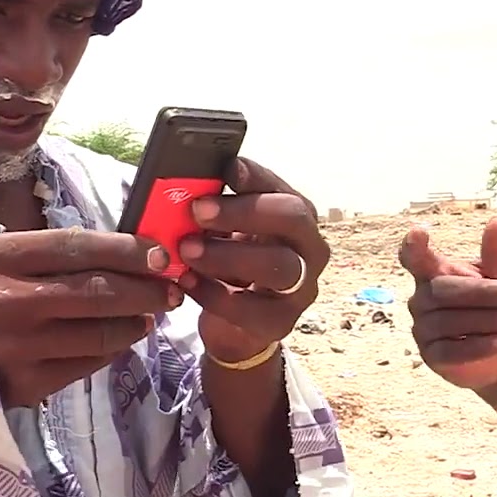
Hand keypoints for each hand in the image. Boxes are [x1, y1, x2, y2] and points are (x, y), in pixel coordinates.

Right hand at [0, 228, 180, 407]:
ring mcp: (17, 347)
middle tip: (171, 288)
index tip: (160, 253)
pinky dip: (112, 350)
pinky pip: (88, 364)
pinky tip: (120, 339)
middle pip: (97, 291)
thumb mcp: (1, 261)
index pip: (78, 247)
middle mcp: (6, 300)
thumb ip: (54, 254)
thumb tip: (127, 251)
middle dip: (145, 288)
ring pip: (100, 332)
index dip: (126, 250)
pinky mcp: (26, 384)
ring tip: (149, 315)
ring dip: (136, 322)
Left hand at [176, 158, 330, 362]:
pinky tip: (186, 281)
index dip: (256, 176)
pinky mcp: (281, 323)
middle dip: (244, 210)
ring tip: (187, 249)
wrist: (235, 326)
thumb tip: (190, 181)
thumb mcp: (228, 231)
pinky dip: (213, 293)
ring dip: (227, 254)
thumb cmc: (232, 264)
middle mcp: (310, 249)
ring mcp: (302, 289)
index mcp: (298, 217)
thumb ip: (218, 206)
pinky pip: (250, 308)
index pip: (284, 186)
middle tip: (198, 210)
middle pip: (293, 218)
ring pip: (278, 265)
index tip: (226, 169)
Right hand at [400, 216, 496, 389]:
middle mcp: (421, 299)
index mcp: (432, 273)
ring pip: (451, 320)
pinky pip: (453, 350)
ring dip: (493, 319)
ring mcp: (422, 329)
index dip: (413, 246)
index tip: (418, 231)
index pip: (413, 257)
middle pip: (444, 290)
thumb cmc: (492, 306)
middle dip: (487, 293)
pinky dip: (482, 345)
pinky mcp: (432, 356)